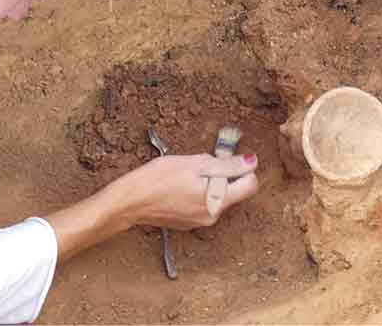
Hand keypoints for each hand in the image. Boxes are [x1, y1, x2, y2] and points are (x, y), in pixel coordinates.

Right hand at [108, 153, 259, 229]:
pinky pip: (203, 203)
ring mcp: (199, 222)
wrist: (129, 202)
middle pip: (233, 191)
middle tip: (199, 164)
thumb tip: (252, 162)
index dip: (244, 169)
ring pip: (217, 195)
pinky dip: (198, 192)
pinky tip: (179, 185)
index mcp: (217, 201)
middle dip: (222, 174)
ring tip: (186, 174)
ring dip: (209, 182)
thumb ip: (228, 165)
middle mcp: (212, 216)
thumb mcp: (195, 164)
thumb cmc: (158, 179)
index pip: (250, 186)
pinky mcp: (188, 222)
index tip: (228, 160)